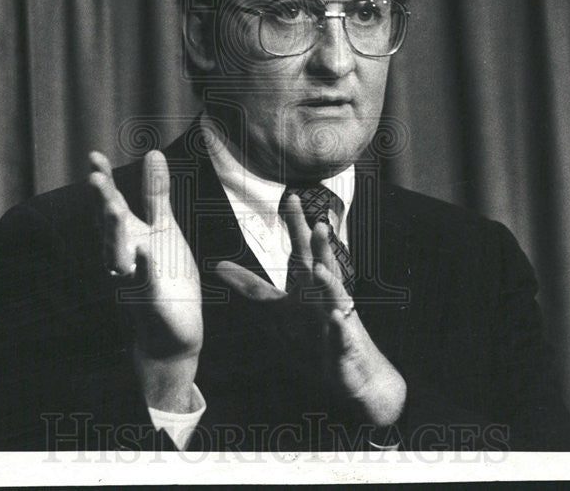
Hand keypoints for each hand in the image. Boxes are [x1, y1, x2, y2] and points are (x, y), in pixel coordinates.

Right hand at [89, 150, 201, 412]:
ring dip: (115, 235)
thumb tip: (153, 152)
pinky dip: (144, 270)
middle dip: (102, 204)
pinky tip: (145, 254)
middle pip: (109, 228)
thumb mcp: (163, 228)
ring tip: (114, 209)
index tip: (94, 156)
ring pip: (118, 257)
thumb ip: (156, 193)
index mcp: (127, 237)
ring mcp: (134, 281)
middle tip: (94, 178)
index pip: (111, 205)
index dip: (103, 182)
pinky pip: (145, 285)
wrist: (172, 331)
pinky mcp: (151, 302)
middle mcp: (124, 257)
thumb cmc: (165, 274)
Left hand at [215, 194, 405, 426]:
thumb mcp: (276, 310)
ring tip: (320, 268)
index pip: (301, 251)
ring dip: (329, 282)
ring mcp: (337, 318)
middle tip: (316, 221)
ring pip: (335, 296)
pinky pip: (342, 334)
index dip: (296, 226)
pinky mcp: (344, 344)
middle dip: (318, 245)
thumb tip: (218, 266)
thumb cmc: (314, 336)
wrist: (350, 372)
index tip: (291, 198)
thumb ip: (250, 287)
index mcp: (309, 285)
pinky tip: (336, 317)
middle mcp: (324, 296)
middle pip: (321, 265)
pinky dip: (339, 326)